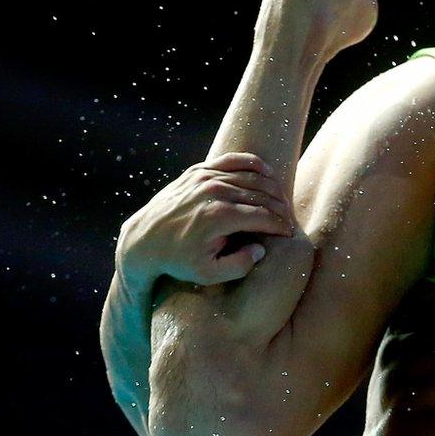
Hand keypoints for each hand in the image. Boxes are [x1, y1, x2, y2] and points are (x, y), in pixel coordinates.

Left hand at [117, 151, 294, 285]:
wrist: (144, 239)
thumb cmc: (177, 261)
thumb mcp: (208, 274)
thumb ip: (239, 266)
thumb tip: (261, 249)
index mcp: (219, 217)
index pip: (263, 217)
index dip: (281, 226)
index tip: (289, 234)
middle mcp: (214, 192)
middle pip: (261, 195)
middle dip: (281, 208)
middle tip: (290, 219)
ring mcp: (205, 177)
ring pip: (251, 176)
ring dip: (272, 188)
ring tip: (282, 202)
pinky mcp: (198, 170)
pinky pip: (233, 161)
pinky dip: (254, 165)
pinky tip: (268, 173)